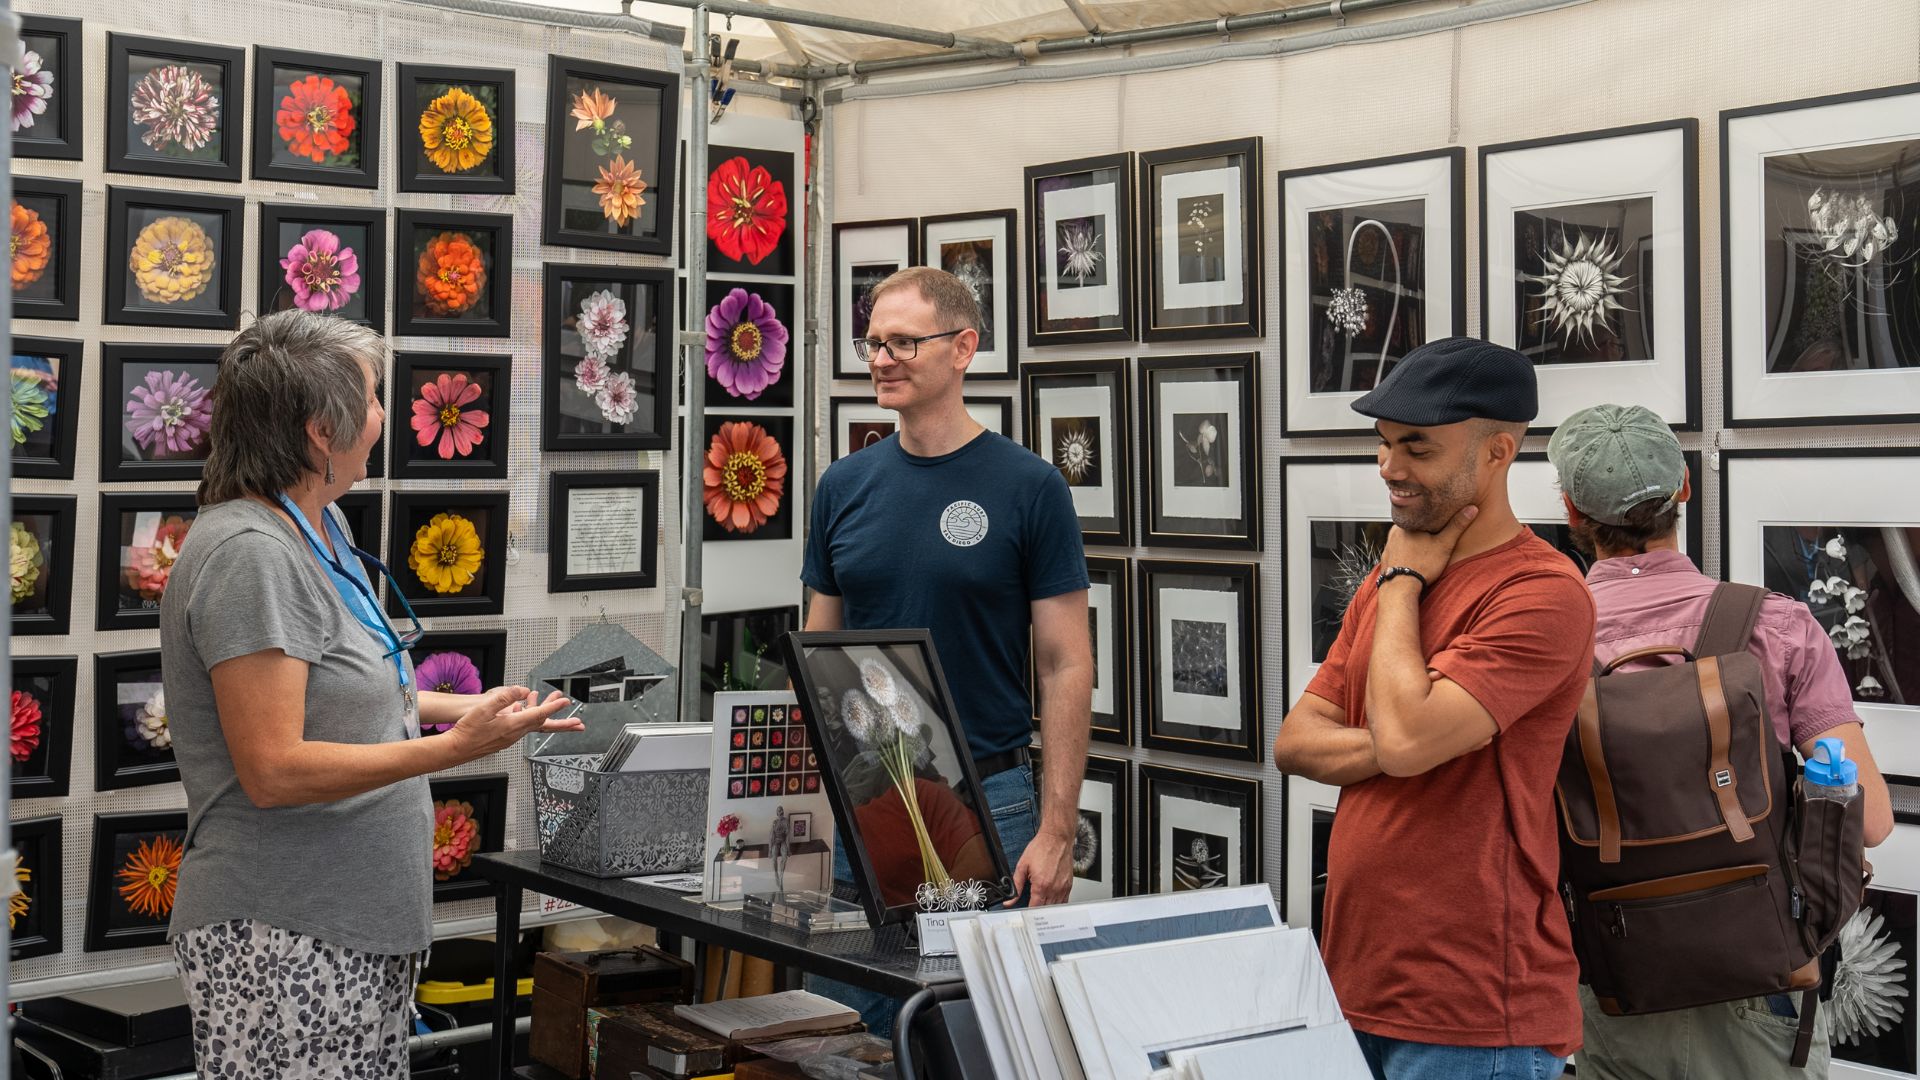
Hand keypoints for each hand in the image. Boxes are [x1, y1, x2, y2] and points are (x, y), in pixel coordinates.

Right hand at [446, 686, 577, 760]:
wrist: (456, 749)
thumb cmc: (467, 730)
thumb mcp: (484, 709)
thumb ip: (504, 698)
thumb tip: (521, 691)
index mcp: (512, 725)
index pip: (538, 715)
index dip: (553, 708)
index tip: (565, 702)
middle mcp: (515, 733)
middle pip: (543, 725)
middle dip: (562, 723)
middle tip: (578, 724)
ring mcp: (511, 738)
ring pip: (534, 726)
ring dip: (546, 718)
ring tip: (554, 708)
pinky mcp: (505, 739)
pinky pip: (523, 728)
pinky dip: (531, 719)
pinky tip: (527, 713)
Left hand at [1007, 827, 1073, 906]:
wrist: (1057, 838)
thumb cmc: (1041, 848)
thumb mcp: (1022, 866)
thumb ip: (1016, 885)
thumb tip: (1009, 899)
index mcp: (1041, 885)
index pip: (1035, 908)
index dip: (1028, 913)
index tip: (1024, 913)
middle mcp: (1054, 888)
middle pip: (1045, 910)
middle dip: (1037, 912)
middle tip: (1030, 910)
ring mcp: (1063, 887)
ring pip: (1055, 907)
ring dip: (1047, 909)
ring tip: (1040, 905)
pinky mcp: (1069, 885)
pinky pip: (1064, 901)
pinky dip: (1057, 904)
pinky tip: (1051, 901)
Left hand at [1378, 504, 1477, 584]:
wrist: (1400, 588)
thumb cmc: (1422, 566)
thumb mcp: (1444, 544)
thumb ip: (1457, 526)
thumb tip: (1471, 509)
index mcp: (1406, 523)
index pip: (1422, 515)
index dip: (1433, 520)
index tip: (1440, 525)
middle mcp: (1394, 532)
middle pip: (1414, 528)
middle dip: (1424, 533)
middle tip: (1434, 541)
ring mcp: (1388, 545)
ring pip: (1405, 540)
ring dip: (1415, 544)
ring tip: (1425, 553)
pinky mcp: (1386, 558)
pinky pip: (1399, 552)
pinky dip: (1407, 555)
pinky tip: (1414, 561)